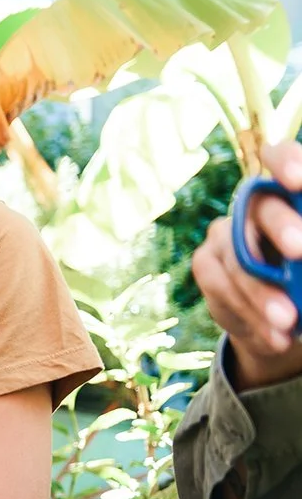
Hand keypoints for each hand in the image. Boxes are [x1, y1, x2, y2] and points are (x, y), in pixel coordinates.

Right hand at [192, 140, 301, 389]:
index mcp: (287, 194)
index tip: (296, 181)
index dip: (286, 163)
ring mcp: (225, 235)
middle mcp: (253, 207)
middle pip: (258, 208)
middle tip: (299, 251)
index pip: (281, 160)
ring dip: (262, 293)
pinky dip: (249, 315)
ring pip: (236, 257)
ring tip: (288, 322)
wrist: (288, 320)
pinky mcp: (206, 264)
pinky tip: (276, 338)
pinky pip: (219, 287)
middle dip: (281, 228)